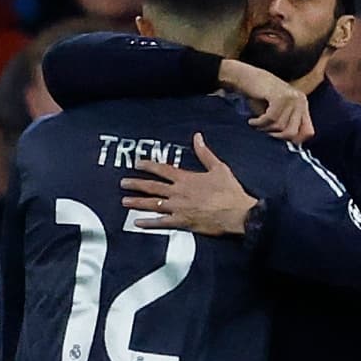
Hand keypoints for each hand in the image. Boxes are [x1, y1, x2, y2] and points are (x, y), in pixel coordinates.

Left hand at [124, 134, 257, 236]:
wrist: (237, 213)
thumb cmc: (229, 191)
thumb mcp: (218, 167)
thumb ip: (204, 153)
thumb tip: (197, 137)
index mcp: (186, 178)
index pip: (162, 169)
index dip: (148, 166)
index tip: (137, 164)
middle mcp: (178, 192)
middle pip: (152, 187)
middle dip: (136, 184)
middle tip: (123, 183)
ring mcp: (178, 208)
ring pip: (153, 204)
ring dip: (137, 202)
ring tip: (124, 201)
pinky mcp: (182, 222)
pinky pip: (161, 223)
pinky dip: (148, 223)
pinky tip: (137, 222)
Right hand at [219, 60, 312, 142]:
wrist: (246, 77)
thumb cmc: (259, 97)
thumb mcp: (277, 113)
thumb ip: (286, 125)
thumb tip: (295, 145)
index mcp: (302, 104)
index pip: (309, 132)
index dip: (295, 140)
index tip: (279, 139)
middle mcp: (300, 100)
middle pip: (293, 133)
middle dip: (276, 136)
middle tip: (264, 131)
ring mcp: (291, 97)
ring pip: (280, 126)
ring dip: (265, 128)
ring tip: (257, 123)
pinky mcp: (280, 96)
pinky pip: (271, 119)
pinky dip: (259, 123)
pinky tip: (252, 121)